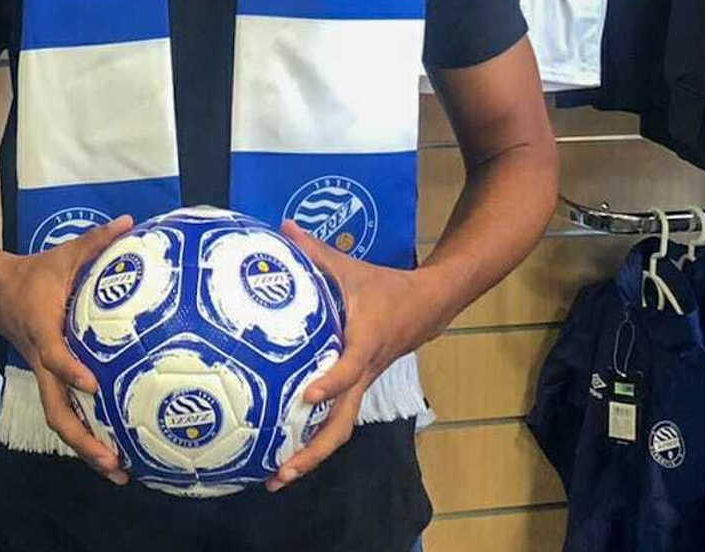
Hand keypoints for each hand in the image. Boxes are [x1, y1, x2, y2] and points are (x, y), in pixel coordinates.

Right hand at [0, 214, 133, 482]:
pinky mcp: (51, 381)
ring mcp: (45, 376)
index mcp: (43, 330)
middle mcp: (42, 362)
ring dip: (86, 447)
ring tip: (118, 471)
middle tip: (112, 461)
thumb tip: (130, 222)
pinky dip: (87, 434)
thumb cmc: (35, 274)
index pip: (54, 356)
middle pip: (56, 410)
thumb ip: (96, 242)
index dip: (71, 370)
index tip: (93, 384)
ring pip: (61, 419)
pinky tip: (114, 452)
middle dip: (82, 438)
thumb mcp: (64, 254)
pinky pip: (67, 412)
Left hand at [266, 220, 449, 491]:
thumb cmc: (385, 288)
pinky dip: (313, 438)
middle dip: (313, 451)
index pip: (348, 368)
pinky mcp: (357, 389)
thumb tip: (281, 227)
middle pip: (342, 423)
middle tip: (280, 473)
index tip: (306, 396)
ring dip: (311, 455)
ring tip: (276, 476)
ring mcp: (361, 386)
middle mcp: (363, 373)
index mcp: (363, 343)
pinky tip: (284, 449)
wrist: (427, 306)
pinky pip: (336, 419)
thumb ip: (315, 251)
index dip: (329, 382)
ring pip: (339, 429)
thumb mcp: (350, 267)